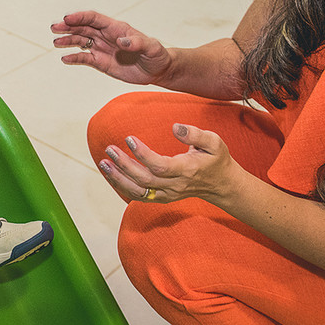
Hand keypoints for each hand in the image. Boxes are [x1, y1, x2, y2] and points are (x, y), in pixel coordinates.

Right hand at [51, 10, 173, 85]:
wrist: (157, 70)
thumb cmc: (156, 55)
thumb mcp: (151, 48)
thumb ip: (138, 43)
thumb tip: (122, 41)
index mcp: (116, 28)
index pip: (94, 18)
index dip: (80, 17)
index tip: (67, 18)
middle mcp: (106, 36)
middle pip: (83, 27)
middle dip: (68, 26)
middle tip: (54, 27)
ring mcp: (101, 48)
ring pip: (80, 41)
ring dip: (68, 40)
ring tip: (55, 42)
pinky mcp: (100, 62)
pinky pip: (84, 58)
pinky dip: (74, 57)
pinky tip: (65, 58)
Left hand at [96, 123, 240, 205]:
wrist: (221, 185)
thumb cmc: (216, 160)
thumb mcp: (214, 142)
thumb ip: (195, 133)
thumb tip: (175, 127)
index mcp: (187, 170)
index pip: (160, 165)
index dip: (142, 154)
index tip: (129, 138)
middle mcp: (175, 185)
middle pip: (144, 179)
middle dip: (124, 165)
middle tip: (109, 149)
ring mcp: (167, 194)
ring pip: (138, 192)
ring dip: (118, 179)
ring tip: (104, 163)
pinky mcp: (162, 198)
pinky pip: (138, 196)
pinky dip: (123, 187)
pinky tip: (111, 174)